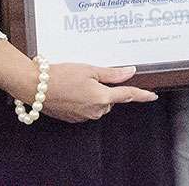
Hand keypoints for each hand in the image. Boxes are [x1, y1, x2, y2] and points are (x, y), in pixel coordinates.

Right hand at [35, 63, 157, 122]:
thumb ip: (112, 73)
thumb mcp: (90, 69)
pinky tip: (71, 89)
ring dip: (93, 94)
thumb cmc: (62, 75)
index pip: (127, 95)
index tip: (152, 95)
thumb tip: (130, 72)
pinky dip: (83, 99)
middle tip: (90, 75)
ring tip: (77, 81)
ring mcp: (83, 117)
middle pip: (110, 100)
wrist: (36, 87)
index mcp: (102, 98)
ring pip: (98, 104)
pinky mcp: (73, 118)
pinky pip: (86, 108)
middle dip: (105, 88)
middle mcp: (95, 111)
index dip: (141, 95)